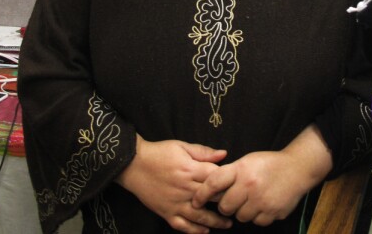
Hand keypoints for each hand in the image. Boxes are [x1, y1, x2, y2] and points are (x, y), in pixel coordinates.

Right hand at [115, 136, 232, 233]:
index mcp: (190, 170)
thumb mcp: (181, 146)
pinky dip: (194, 231)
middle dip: (227, 202)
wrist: (133, 164)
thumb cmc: (158, 153)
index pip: (216, 179)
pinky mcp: (166, 212)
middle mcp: (185, 189)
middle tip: (238, 205)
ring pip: (200, 216)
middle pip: (212, 199)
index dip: (229, 182)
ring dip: (216, 222)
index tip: (237, 184)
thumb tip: (224, 154)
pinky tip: (204, 231)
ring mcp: (175, 203)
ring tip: (228, 223)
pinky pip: (182, 225)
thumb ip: (203, 152)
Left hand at [191, 125, 332, 226]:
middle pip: (225, 206)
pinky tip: (263, 204)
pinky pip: (256, 222)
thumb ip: (230, 173)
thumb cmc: (269, 164)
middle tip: (234, 199)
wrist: (298, 168)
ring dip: (242, 211)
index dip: (201, 194)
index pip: (213, 183)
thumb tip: (211, 188)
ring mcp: (262, 201)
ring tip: (252, 200)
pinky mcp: (273, 212)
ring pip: (240, 217)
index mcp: (241, 170)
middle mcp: (250, 185)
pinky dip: (257, 216)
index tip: (195, 202)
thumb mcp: (247, 161)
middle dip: (226, 205)